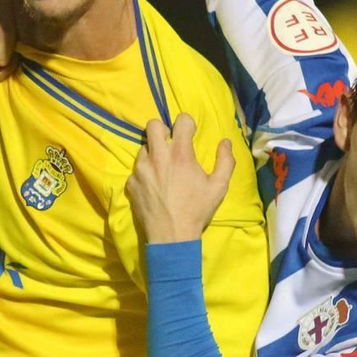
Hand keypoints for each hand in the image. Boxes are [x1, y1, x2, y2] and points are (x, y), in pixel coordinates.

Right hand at [0, 0, 21, 78]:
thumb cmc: (5, 7)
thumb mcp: (6, 34)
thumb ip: (2, 55)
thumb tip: (2, 68)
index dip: (11, 65)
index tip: (18, 49)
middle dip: (6, 59)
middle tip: (14, 41)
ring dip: (3, 52)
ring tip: (9, 36)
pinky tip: (3, 33)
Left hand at [124, 113, 234, 243]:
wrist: (171, 236)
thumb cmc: (197, 210)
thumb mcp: (219, 187)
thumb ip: (226, 160)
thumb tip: (226, 142)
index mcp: (180, 155)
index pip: (181, 120)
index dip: (187, 123)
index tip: (189, 133)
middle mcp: (157, 157)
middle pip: (152, 125)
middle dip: (163, 130)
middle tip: (170, 144)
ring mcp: (140, 170)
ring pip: (143, 148)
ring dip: (153, 153)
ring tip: (162, 168)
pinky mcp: (131, 183)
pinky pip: (136, 169)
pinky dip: (145, 173)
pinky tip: (154, 185)